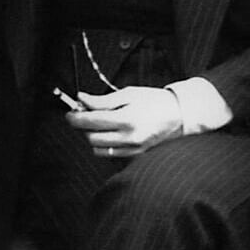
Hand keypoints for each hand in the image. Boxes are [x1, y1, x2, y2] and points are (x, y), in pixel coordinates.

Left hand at [67, 86, 183, 157]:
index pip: (91, 122)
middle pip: (91, 137)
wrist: (179, 115)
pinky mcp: (135, 155)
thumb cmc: (154, 101)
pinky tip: (109, 133)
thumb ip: (103, 100)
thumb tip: (82, 99)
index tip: (69, 113)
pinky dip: (104, 144)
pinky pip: (110, 154)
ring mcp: (132, 149)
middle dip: (83, 126)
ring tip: (99, 123)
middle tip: (85, 114)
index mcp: (126, 119)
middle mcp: (128, 138)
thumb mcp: (128, 94)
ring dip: (92, 136)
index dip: (75, 117)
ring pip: (98, 148)